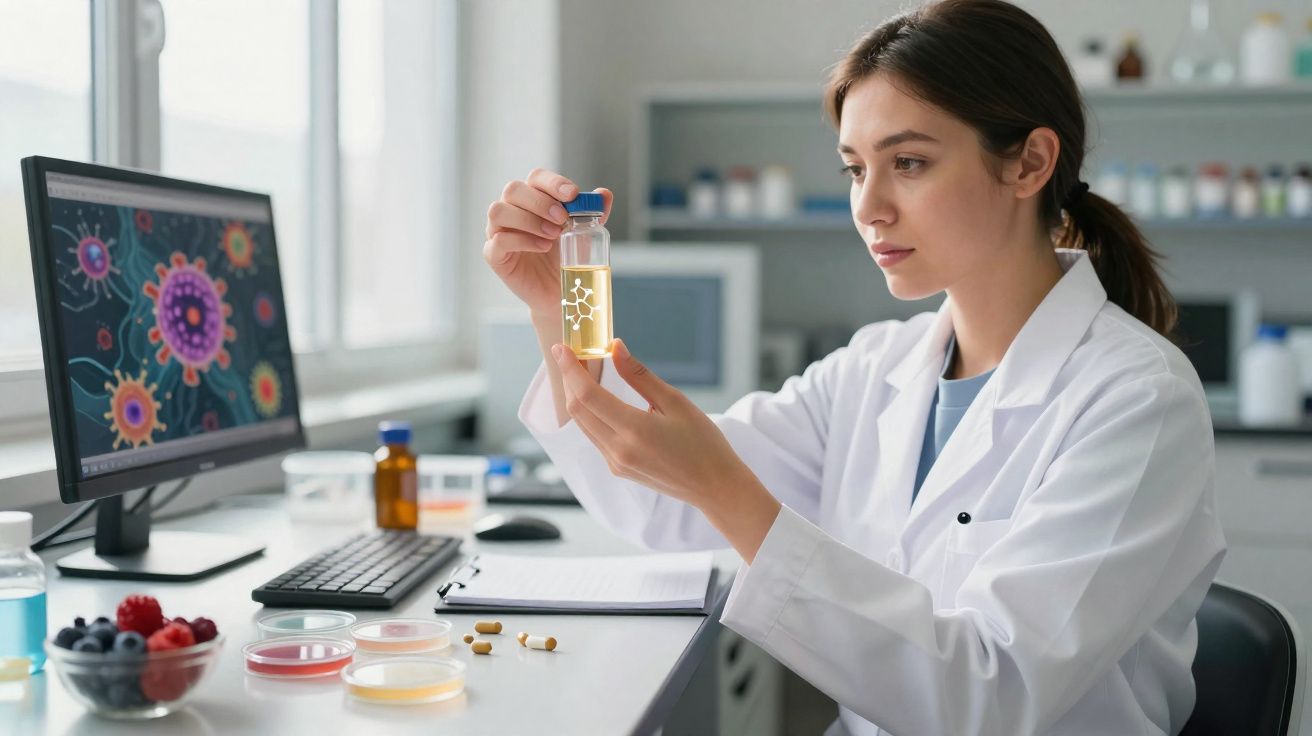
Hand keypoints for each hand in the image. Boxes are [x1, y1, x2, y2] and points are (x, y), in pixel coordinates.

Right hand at [483, 168, 612, 316]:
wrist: (560, 291)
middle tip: (562, 219)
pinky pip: (498, 241)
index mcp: (532, 198)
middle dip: (540, 202)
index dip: (553, 182)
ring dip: (528, 219)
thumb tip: (604, 194)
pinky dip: (521, 241)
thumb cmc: (566, 257)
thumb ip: (592, 213)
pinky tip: (542, 246)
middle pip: (513, 189)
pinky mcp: (494, 255)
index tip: (572, 194)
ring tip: (552, 235)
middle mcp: (511, 210)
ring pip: (498, 211)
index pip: (535, 177)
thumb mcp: (584, 233)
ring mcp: (498, 231)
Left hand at [553, 338, 782, 561]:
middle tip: (574, 354)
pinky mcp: (618, 469)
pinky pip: (594, 437)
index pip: (587, 395)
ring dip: (578, 396)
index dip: (570, 369)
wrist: (714, 487)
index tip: (563, 347)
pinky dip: (590, 414)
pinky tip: (599, 398)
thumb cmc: (703, 443)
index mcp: (634, 430)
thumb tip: (615, 347)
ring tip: (584, 371)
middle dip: (570, 379)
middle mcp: (619, 450)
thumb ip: (639, 375)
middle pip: (578, 410)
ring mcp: (616, 463)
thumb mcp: (675, 402)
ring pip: (583, 424)